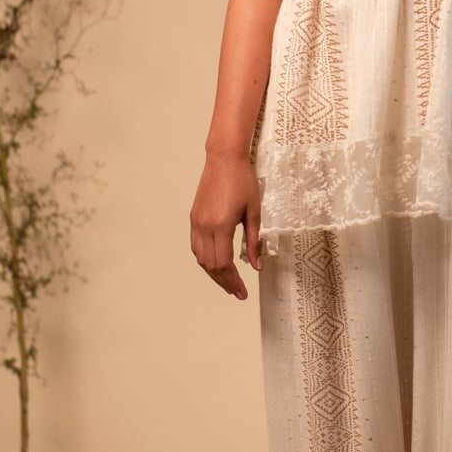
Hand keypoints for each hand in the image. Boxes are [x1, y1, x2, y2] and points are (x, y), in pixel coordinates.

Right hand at [190, 151, 261, 299]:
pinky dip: (205, 259)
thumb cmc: (242, 180)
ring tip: (228, 282)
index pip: (224, 264)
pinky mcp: (194, 217)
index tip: (242, 293)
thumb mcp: (255, 211)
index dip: (233, 282)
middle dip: (224, 282)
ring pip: (201, 258)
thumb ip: (255, 240)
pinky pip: (196, 246)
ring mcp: (196, 222)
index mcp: (221, 225)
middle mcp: (204, 226)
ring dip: (213, 273)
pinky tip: (216, 263)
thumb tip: (257, 265)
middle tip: (237, 292)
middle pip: (210, 265)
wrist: (224, 158)